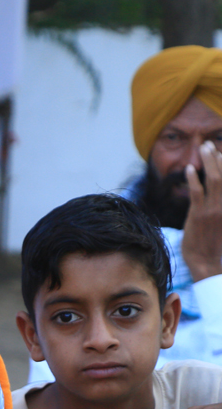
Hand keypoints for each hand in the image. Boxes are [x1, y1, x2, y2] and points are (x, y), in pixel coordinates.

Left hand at [183, 142, 221, 281]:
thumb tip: (217, 190)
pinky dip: (193, 178)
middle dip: (219, 157)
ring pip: (213, 179)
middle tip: (210, 145)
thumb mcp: (221, 222)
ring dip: (209, 162)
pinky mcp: (199, 214)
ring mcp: (214, 209)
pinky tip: (190, 168)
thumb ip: (220, 206)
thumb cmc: (216, 244)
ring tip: (203, 149)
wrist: (207, 263)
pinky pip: (197, 191)